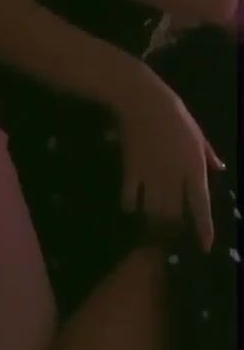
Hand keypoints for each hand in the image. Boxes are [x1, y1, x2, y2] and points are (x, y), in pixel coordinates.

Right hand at [117, 64, 223, 253]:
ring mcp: (151, 176)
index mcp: (194, 168)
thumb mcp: (199, 135)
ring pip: (152, 210)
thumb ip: (209, 155)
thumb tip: (220, 169)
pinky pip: (129, 197)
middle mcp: (174, 177)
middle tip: (170, 233)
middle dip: (173, 227)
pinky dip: (130, 205)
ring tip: (151, 225)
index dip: (204, 228)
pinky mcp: (132, 171)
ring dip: (152, 220)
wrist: (143, 102)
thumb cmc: (175, 116)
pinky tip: (130, 207)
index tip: (205, 247)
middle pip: (173, 214)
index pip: (202, 205)